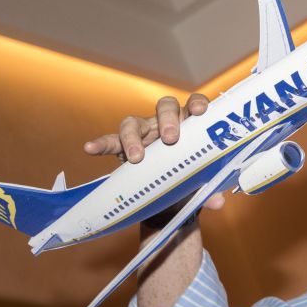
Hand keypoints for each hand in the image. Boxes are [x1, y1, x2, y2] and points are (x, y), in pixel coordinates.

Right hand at [84, 93, 224, 209]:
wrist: (169, 202)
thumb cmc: (188, 183)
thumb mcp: (200, 187)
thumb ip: (210, 191)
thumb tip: (217, 202)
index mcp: (190, 126)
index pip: (194, 104)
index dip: (196, 104)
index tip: (199, 112)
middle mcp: (165, 124)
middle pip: (165, 107)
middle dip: (168, 119)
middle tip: (171, 139)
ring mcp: (143, 133)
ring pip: (134, 122)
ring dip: (134, 136)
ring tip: (136, 157)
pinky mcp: (123, 148)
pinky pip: (110, 141)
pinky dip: (100, 143)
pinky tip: (90, 148)